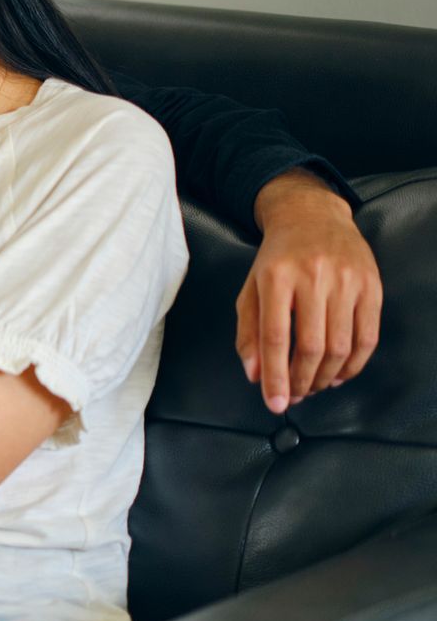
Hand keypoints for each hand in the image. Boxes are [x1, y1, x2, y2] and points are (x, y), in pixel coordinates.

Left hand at [238, 171, 382, 412]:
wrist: (312, 216)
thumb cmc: (276, 259)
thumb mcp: (251, 290)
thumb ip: (249, 333)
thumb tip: (255, 375)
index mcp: (276, 278)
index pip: (276, 338)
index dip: (276, 377)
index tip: (275, 404)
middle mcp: (314, 278)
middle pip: (312, 347)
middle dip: (301, 381)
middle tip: (293, 396)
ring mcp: (347, 281)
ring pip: (342, 346)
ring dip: (326, 377)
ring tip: (312, 386)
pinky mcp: (372, 285)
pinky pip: (368, 336)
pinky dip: (354, 364)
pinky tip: (338, 375)